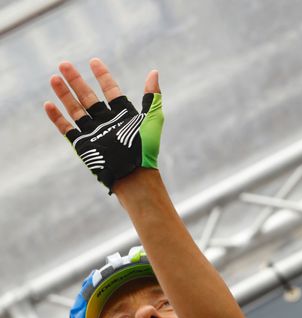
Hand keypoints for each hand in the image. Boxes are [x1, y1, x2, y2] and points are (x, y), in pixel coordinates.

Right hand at [44, 58, 163, 192]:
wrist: (134, 173)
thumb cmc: (146, 148)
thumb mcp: (153, 118)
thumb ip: (153, 96)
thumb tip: (154, 72)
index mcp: (124, 114)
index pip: (111, 91)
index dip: (102, 76)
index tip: (93, 61)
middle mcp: (107, 121)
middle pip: (88, 97)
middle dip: (76, 81)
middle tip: (64, 64)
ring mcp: (94, 132)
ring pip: (75, 109)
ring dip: (64, 94)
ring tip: (54, 78)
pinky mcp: (83, 145)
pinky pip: (67, 129)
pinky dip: (57, 118)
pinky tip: (48, 104)